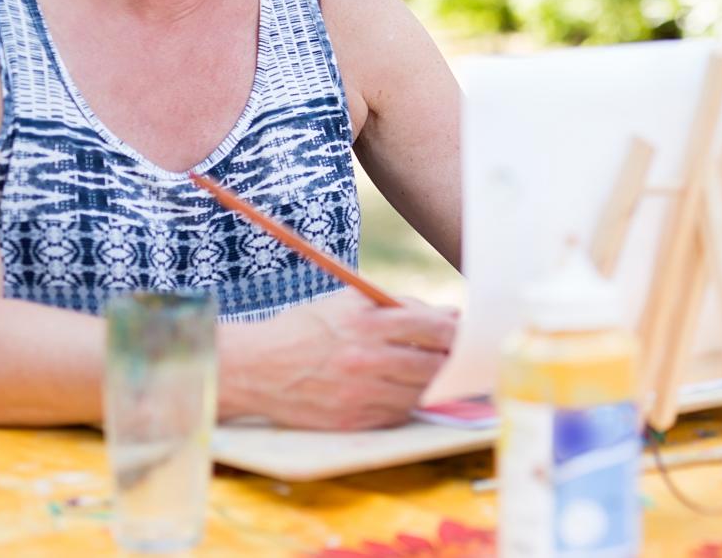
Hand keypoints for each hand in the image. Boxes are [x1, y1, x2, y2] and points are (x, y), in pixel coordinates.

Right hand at [219, 288, 457, 430]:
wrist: (256, 368)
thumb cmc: (308, 327)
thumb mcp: (350, 301)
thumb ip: (402, 306)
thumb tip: (450, 314)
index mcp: (367, 322)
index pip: (433, 329)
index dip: (456, 333)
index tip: (465, 334)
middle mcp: (366, 358)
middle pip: (433, 365)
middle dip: (452, 361)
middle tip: (458, 358)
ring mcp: (359, 392)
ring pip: (420, 393)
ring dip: (434, 385)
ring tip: (435, 374)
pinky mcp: (351, 420)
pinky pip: (398, 414)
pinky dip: (409, 403)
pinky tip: (405, 391)